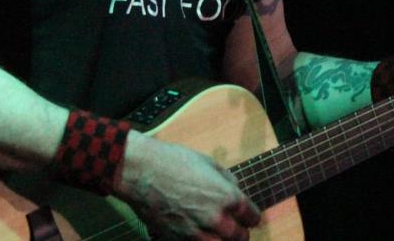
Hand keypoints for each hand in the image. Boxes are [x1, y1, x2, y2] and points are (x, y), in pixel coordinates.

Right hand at [117, 133, 260, 238]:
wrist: (142, 172)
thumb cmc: (174, 161)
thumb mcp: (209, 163)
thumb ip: (227, 180)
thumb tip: (234, 189)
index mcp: (227, 197)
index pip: (251, 216)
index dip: (252, 216)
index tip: (250, 217)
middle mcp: (215, 219)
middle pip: (239, 237)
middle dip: (241, 232)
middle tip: (239, 230)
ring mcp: (196, 233)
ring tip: (221, 236)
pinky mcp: (178, 240)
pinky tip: (201, 236)